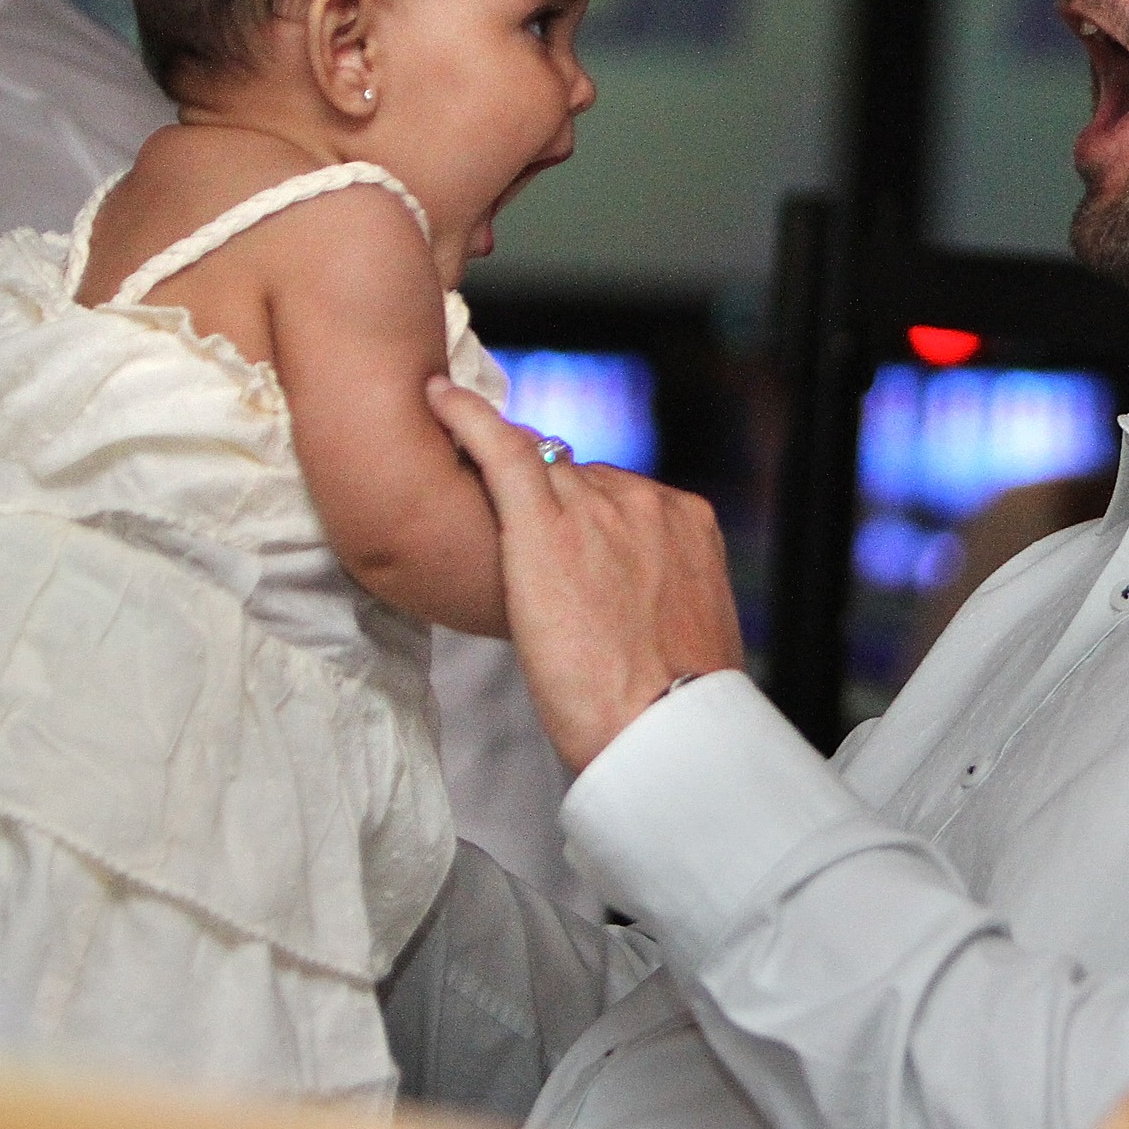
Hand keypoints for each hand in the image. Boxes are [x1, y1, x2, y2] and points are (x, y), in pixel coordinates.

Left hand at [426, 377, 744, 770]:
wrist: (658, 729)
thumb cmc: (669, 704)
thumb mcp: (692, 630)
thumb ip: (663, 591)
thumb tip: (640, 602)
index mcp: (687, 520)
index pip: (621, 495)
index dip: (585, 516)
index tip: (561, 535)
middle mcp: (644, 500)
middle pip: (579, 478)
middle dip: (549, 507)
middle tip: (513, 544)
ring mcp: (595, 507)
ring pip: (537, 471)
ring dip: (502, 480)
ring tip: (454, 471)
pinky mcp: (542, 526)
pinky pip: (501, 451)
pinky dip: (465, 419)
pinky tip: (436, 398)